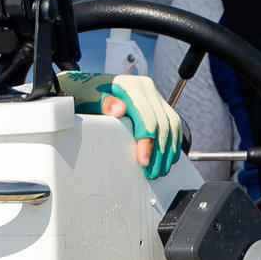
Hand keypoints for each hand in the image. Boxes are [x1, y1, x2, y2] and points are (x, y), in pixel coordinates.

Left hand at [64, 70, 185, 178]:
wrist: (90, 86)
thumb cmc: (87, 94)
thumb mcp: (89, 98)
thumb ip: (104, 103)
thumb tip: (120, 109)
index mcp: (132, 86)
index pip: (147, 117)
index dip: (148, 142)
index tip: (144, 162)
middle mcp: (147, 89)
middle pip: (163, 123)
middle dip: (160, 151)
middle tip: (153, 173)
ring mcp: (154, 95)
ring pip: (172, 124)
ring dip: (169, 150)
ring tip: (161, 170)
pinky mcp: (158, 104)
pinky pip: (173, 123)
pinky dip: (173, 142)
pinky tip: (168, 158)